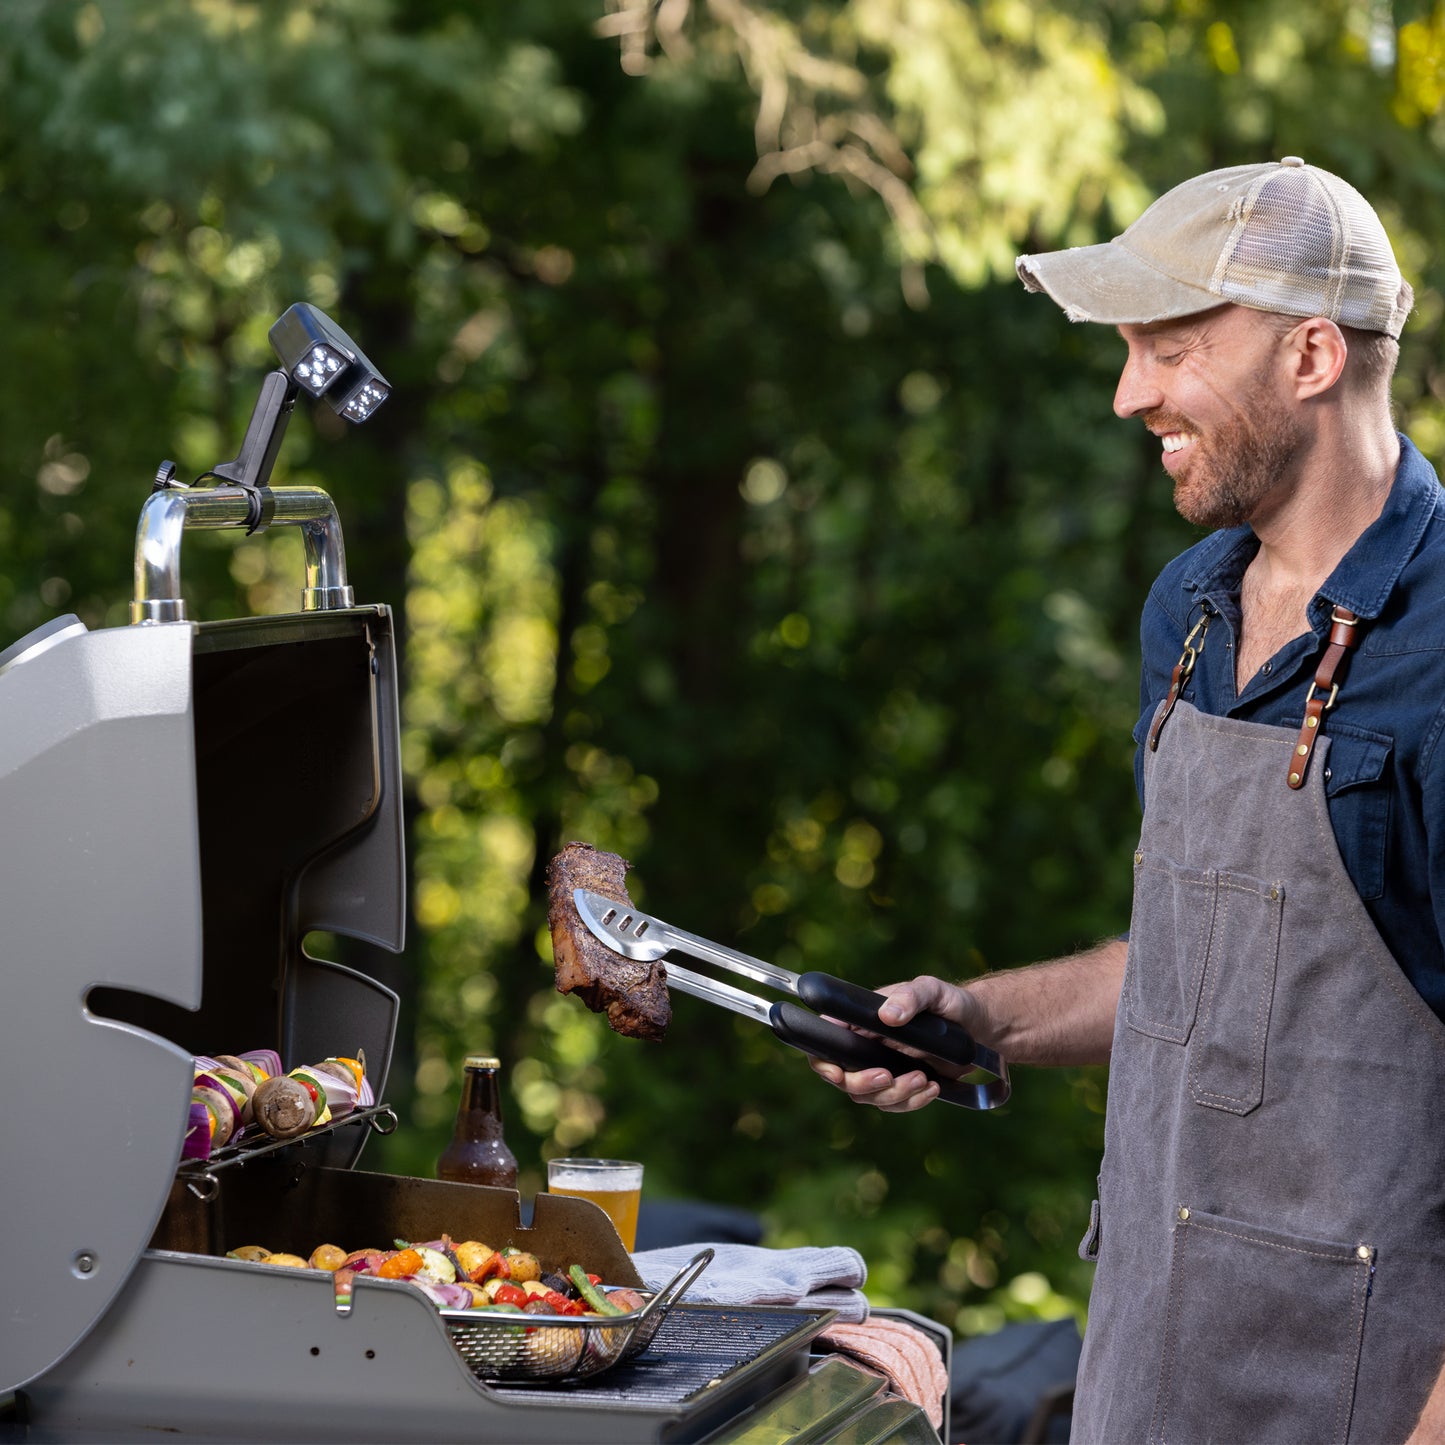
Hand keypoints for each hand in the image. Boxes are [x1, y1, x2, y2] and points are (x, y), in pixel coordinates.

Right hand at [807, 975, 988, 1112]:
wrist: (981, 1029)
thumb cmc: (951, 1002)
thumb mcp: (933, 991)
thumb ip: (911, 997)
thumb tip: (887, 1016)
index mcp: (864, 1021)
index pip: (827, 1041)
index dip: (823, 1061)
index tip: (838, 1072)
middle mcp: (868, 1047)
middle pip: (845, 1079)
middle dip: (863, 1084)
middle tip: (888, 1077)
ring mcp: (885, 1068)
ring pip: (871, 1097)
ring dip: (895, 1094)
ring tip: (924, 1079)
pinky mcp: (904, 1086)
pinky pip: (896, 1104)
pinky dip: (913, 1101)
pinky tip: (933, 1088)